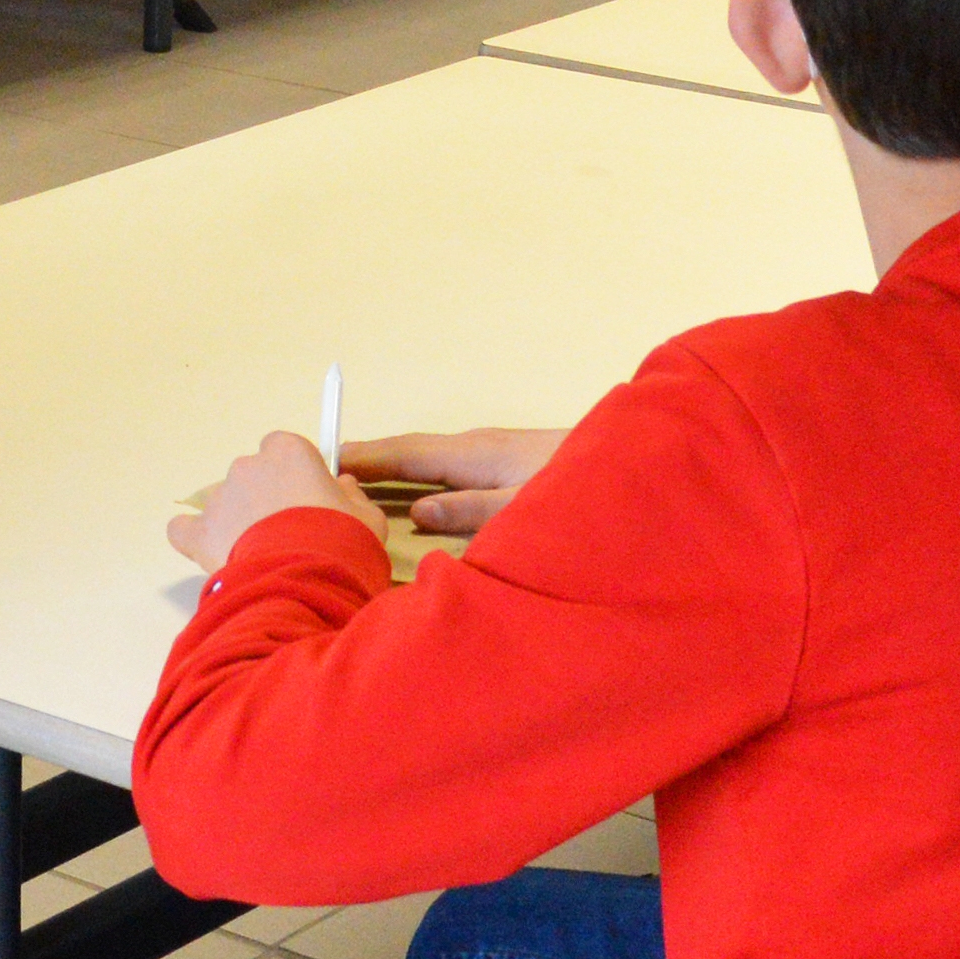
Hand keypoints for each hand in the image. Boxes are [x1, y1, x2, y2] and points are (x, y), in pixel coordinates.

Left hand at [169, 431, 376, 568]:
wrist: (303, 580)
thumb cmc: (341, 541)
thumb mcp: (368, 517)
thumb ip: (352, 495)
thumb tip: (342, 485)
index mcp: (287, 451)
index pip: (284, 449)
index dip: (296, 473)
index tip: (309, 498)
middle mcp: (247, 466)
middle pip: (253, 475)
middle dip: (266, 497)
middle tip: (288, 531)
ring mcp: (219, 498)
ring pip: (227, 502)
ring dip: (240, 520)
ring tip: (261, 555)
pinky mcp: (198, 532)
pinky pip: (186, 529)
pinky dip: (197, 538)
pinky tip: (213, 554)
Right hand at [343, 427, 563, 540]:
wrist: (636, 465)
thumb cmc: (581, 491)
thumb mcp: (524, 510)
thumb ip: (471, 512)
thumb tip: (417, 511)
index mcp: (475, 454)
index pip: (406, 453)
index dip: (366, 458)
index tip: (323, 461)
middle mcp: (480, 446)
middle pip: (412, 452)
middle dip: (371, 460)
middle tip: (325, 471)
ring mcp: (496, 452)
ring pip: (431, 458)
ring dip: (395, 467)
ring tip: (359, 481)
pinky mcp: (510, 463)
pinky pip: (449, 465)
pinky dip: (421, 473)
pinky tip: (420, 491)